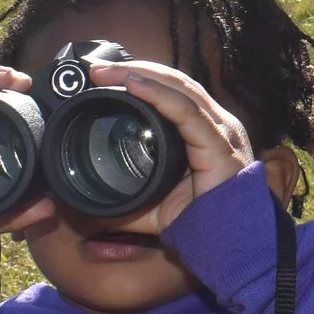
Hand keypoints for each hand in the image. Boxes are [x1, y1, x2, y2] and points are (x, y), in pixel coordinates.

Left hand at [83, 59, 254, 229]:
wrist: (227, 244)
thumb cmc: (198, 222)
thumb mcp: (151, 206)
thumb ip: (124, 198)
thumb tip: (85, 200)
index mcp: (202, 131)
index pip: (172, 92)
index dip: (139, 78)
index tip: (102, 77)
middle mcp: (215, 124)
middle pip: (174, 82)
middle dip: (134, 69)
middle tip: (97, 69)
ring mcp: (220, 130)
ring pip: (180, 88)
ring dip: (140, 75)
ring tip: (107, 72)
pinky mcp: (219, 143)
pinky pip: (187, 112)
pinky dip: (158, 95)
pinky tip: (133, 84)